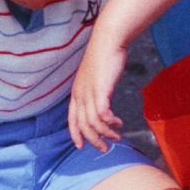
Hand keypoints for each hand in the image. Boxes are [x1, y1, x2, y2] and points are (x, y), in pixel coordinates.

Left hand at [68, 36, 126, 151]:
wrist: (108, 41)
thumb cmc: (103, 58)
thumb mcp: (94, 78)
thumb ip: (95, 92)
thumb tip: (101, 104)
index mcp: (76, 93)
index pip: (71, 120)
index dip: (75, 134)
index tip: (81, 147)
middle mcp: (80, 95)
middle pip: (83, 125)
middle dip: (94, 140)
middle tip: (105, 148)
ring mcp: (89, 92)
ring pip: (93, 122)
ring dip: (105, 133)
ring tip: (116, 136)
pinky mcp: (101, 90)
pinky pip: (103, 113)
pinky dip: (110, 122)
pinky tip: (118, 122)